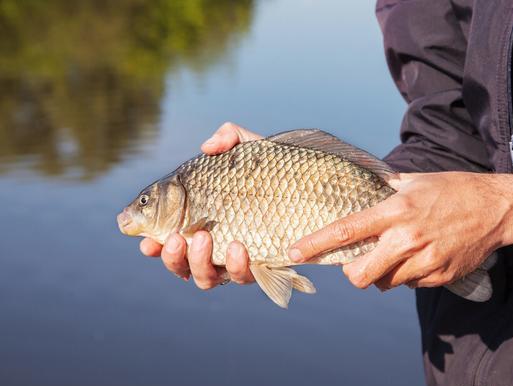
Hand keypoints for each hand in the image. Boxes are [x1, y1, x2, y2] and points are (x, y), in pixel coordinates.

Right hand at [140, 122, 262, 288]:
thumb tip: (207, 147)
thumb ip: (228, 138)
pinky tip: (239, 247)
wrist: (313, 188)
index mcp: (200, 221)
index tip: (146, 240)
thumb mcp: (250, 147)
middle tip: (174, 238)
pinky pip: (243, 277)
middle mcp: (214, 246)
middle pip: (181, 265)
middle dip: (172, 257)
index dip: (153, 243)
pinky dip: (236, 266)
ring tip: (204, 238)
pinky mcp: (261, 268)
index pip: (169, 238)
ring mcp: (236, 260)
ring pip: (206, 278)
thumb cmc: (274, 170)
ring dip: (198, 262)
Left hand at [287, 172, 512, 290]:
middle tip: (357, 263)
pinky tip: (421, 256)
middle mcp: (407, 238)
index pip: (347, 230)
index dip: (316, 244)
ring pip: (385, 284)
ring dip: (383, 274)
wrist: (497, 208)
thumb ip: (384, 188)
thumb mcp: (414, 180)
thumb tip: (358, 186)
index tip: (294, 252)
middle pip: (361, 275)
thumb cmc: (452, 189)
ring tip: (397, 254)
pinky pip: (410, 285)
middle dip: (352, 273)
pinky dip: (407, 275)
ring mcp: (425, 260)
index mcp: (396, 211)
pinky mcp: (439, 276)